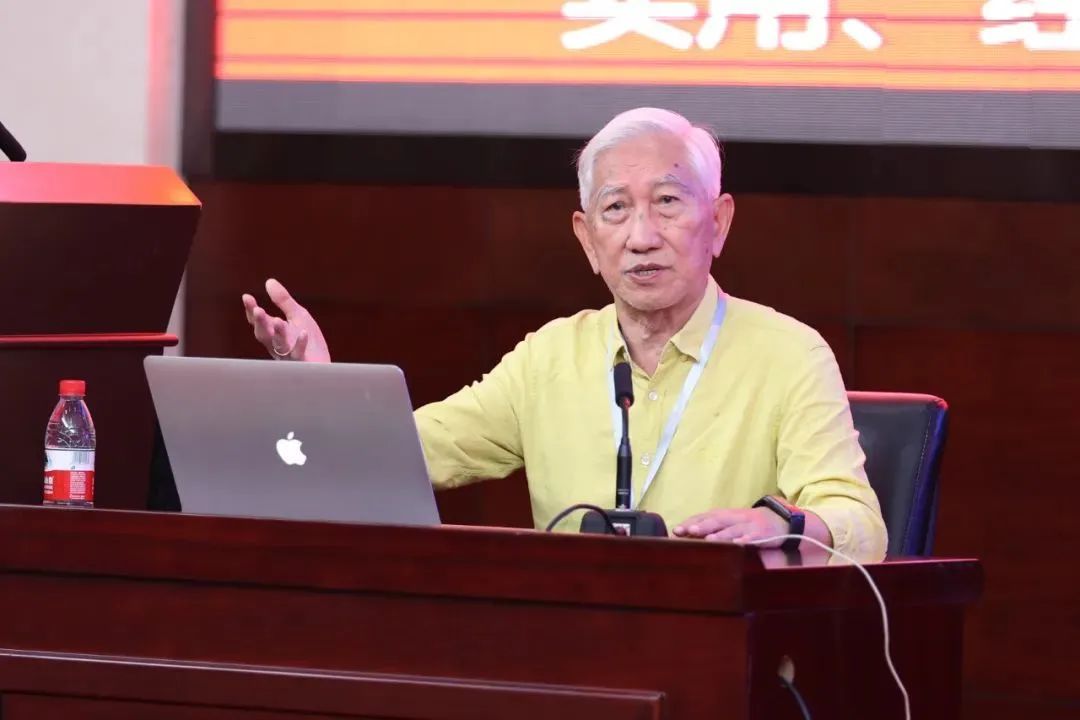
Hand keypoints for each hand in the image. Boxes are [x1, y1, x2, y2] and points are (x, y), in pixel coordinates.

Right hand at [242, 278, 330, 362]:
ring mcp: (289, 355)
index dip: (251, 310)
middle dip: (260, 323)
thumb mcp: (297, 316)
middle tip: (258, 310)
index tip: (247, 297)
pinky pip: (300, 353)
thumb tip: (269, 281)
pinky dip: (300, 344)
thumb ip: (283, 301)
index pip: (258, 322)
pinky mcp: (303, 362)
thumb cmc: (309, 341)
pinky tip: (304, 333)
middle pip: (264, 335)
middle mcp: (277, 345)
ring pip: (279, 345)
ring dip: (278, 333)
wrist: (324, 365)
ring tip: (277, 321)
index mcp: (274, 333)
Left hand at [672, 507, 788, 545]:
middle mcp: (734, 518)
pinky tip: (739, 545)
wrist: (779, 520)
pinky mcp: (761, 533)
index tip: (676, 531)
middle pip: (716, 521)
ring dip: (721, 534)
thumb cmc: (747, 524)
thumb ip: (710, 528)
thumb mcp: (729, 522)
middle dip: (702, 526)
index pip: (704, 517)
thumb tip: (686, 535)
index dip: (690, 523)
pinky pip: (753, 537)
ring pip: (733, 529)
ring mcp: (748, 525)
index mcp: (724, 515)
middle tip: (688, 531)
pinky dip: (746, 540)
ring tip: (709, 540)